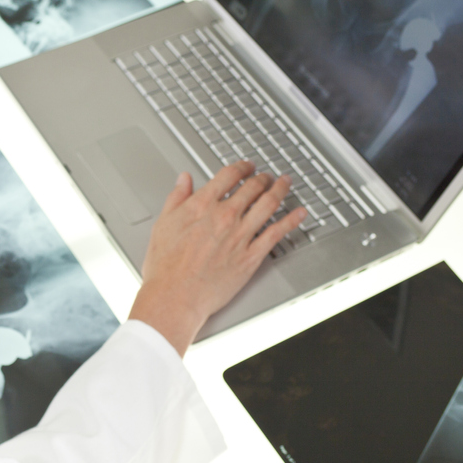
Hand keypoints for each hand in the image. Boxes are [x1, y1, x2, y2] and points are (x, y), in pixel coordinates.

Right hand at [128, 161, 305, 353]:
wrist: (175, 296)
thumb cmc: (166, 266)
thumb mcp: (163, 224)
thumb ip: (176, 198)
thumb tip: (184, 180)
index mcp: (202, 205)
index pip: (229, 175)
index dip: (242, 166)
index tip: (246, 166)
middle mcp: (225, 216)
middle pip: (253, 187)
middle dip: (262, 178)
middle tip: (267, 176)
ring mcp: (240, 235)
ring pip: (269, 204)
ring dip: (280, 190)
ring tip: (285, 184)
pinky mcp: (251, 256)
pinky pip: (277, 233)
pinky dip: (292, 220)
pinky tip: (299, 213)